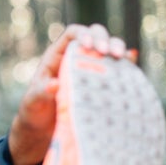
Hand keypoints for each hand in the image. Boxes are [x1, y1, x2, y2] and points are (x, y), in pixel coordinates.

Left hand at [8, 23, 129, 164]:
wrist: (43, 130)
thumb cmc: (35, 112)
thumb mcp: (34, 102)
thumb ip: (42, 92)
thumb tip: (55, 85)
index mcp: (57, 56)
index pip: (73, 34)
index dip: (84, 34)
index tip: (91, 46)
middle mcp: (75, 57)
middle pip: (94, 36)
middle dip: (105, 39)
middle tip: (110, 53)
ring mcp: (90, 68)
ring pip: (108, 49)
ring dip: (117, 48)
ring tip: (121, 57)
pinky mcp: (101, 82)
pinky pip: (116, 68)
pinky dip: (125, 64)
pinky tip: (132, 63)